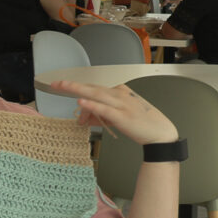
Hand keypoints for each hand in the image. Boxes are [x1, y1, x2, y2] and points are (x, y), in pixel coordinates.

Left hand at [49, 80, 178, 145]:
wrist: (160, 133)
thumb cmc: (142, 124)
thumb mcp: (118, 118)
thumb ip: (100, 116)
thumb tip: (83, 118)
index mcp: (119, 92)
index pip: (94, 90)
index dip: (78, 89)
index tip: (62, 87)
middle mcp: (119, 95)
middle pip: (92, 88)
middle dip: (72, 85)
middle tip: (56, 84)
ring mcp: (121, 104)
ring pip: (96, 94)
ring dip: (78, 90)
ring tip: (63, 87)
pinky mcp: (123, 116)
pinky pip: (104, 109)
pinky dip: (92, 105)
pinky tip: (81, 102)